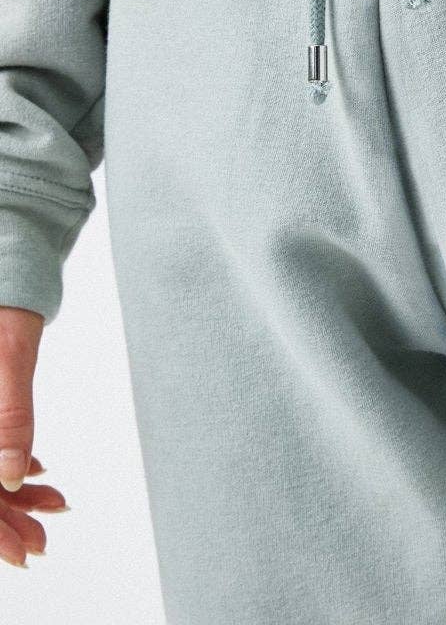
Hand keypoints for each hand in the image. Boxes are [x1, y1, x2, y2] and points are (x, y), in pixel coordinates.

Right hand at [0, 307, 67, 566]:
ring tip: (52, 511)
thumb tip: (11, 476)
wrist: (7, 277)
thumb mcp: (9, 361)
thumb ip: (9, 417)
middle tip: (41, 542)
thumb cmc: (4, 309)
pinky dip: (13, 464)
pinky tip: (40, 478)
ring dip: (13, 496)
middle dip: (4, 520)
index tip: (20, 555)